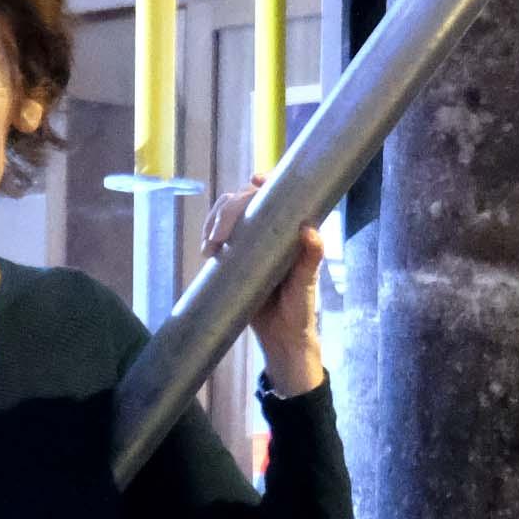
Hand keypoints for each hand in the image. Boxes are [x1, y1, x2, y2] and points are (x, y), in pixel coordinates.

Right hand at [205, 187, 325, 395]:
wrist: (282, 337)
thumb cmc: (300, 308)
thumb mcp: (306, 283)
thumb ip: (310, 258)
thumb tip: (310, 230)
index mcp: (291, 233)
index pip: (278, 198)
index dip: (265, 184)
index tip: (254, 180)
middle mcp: (271, 233)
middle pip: (246, 202)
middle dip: (228, 208)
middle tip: (218, 234)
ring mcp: (252, 243)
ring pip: (229, 217)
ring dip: (215, 221)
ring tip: (211, 244)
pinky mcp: (236, 257)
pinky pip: (221, 238)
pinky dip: (211, 237)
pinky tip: (207, 248)